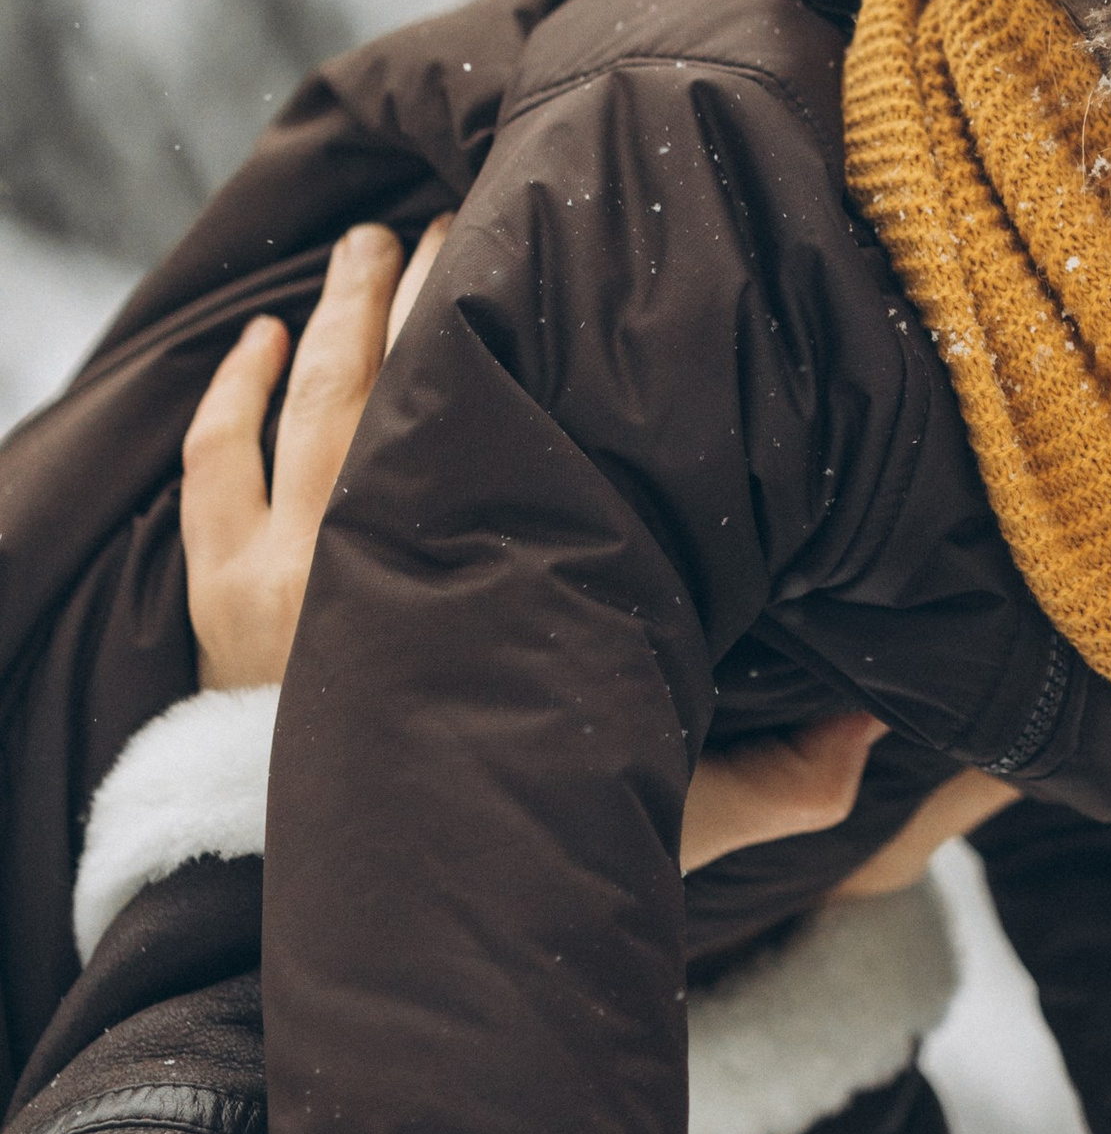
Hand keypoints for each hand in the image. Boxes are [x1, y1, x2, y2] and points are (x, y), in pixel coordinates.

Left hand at [181, 223, 886, 863]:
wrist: (342, 926)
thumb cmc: (507, 858)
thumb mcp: (662, 823)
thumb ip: (775, 788)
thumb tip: (875, 733)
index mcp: (487, 581)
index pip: (507, 412)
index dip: (521, 320)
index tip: (559, 250)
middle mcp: (375, 554)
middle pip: (404, 371)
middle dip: (438, 278)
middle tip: (471, 207)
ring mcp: (281, 575)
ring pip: (314, 397)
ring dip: (344, 307)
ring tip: (377, 241)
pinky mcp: (219, 602)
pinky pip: (213, 464)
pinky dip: (231, 392)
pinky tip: (257, 341)